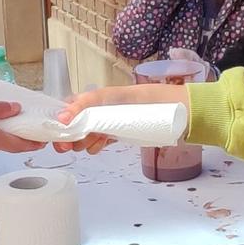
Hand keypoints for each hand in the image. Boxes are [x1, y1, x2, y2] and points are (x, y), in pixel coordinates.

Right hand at [53, 85, 175, 152]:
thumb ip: (93, 101)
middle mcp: (108, 106)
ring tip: (80, 148)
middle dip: (70, 132)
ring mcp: (116, 120)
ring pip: (90, 131)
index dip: (65, 115)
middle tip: (64, 146)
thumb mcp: (119, 96)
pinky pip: (105, 138)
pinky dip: (96, 144)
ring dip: (81, 140)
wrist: (184, 113)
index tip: (58, 129)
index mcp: (106, 95)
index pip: (78, 103)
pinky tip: (94, 149)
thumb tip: (67, 114)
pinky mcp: (125, 132)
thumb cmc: (154, 101)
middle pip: (81, 119)